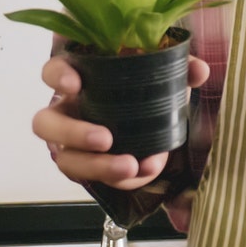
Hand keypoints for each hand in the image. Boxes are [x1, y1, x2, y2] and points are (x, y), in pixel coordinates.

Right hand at [32, 53, 209, 190]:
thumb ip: (177, 67)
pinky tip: (148, 169)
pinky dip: (126, 179)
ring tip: (130, 166)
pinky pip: (98, 179)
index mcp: (78, 79)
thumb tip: (199, 71)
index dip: (58, 77)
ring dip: (98, 166)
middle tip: (105, 139)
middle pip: (46, 124)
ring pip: (67, 160)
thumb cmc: (140, 86)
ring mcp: (72, 143)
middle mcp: (66, 111)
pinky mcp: (90, 167)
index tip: (75, 84)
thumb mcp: (157, 72)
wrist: (147, 114)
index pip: (52, 71)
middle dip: (73, 133)